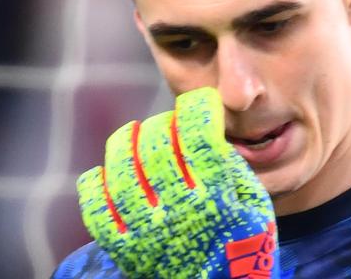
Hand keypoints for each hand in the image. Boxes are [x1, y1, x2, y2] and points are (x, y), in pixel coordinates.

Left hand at [76, 87, 279, 277]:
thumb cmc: (242, 246)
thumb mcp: (255, 206)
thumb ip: (233, 169)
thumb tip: (206, 134)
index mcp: (217, 198)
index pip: (200, 137)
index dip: (198, 109)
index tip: (199, 102)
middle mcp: (180, 211)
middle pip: (157, 147)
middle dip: (161, 123)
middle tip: (167, 123)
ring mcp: (147, 230)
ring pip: (122, 172)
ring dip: (124, 142)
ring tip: (131, 132)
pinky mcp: (124, 248)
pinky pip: (96, 209)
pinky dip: (95, 183)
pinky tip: (104, 171)